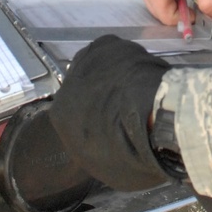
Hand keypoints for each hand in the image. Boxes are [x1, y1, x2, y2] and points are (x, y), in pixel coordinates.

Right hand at [47, 35, 170, 191]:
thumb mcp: (104, 166)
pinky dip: (129, 60)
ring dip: (114, 75)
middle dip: (100, 93)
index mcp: (61, 115)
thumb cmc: (128, 155)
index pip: (73, 113)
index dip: (93, 117)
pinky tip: (144, 73)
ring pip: (98, 66)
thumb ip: (96, 148)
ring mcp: (88, 61)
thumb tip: (105, 143)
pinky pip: (117, 52)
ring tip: (138, 88)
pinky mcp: (109, 44)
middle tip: (125, 104)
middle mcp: (68, 84)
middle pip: (83, 86)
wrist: (150, 120)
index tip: (111, 122)